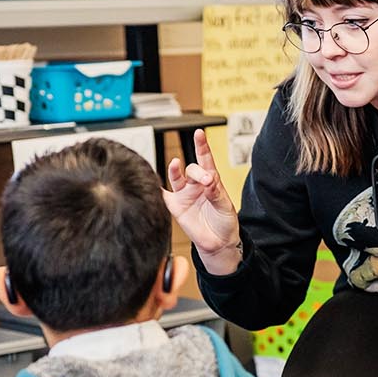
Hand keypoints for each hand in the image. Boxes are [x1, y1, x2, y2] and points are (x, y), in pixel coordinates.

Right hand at [164, 129, 242, 273]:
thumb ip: (216, 193)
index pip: (206, 159)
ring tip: (177, 164)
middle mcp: (196, 184)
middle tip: (206, 181)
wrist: (218, 242)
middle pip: (192, 169)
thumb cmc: (225, 221)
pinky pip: (162, 196)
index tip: (199, 134)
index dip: (202, 146)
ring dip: (175, 170)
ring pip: (176, 177)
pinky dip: (155, 190)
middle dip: (198, 172)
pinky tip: (152, 183)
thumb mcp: (225, 206)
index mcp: (211, 180)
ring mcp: (184, 194)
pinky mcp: (175, 206)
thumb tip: (208, 181)